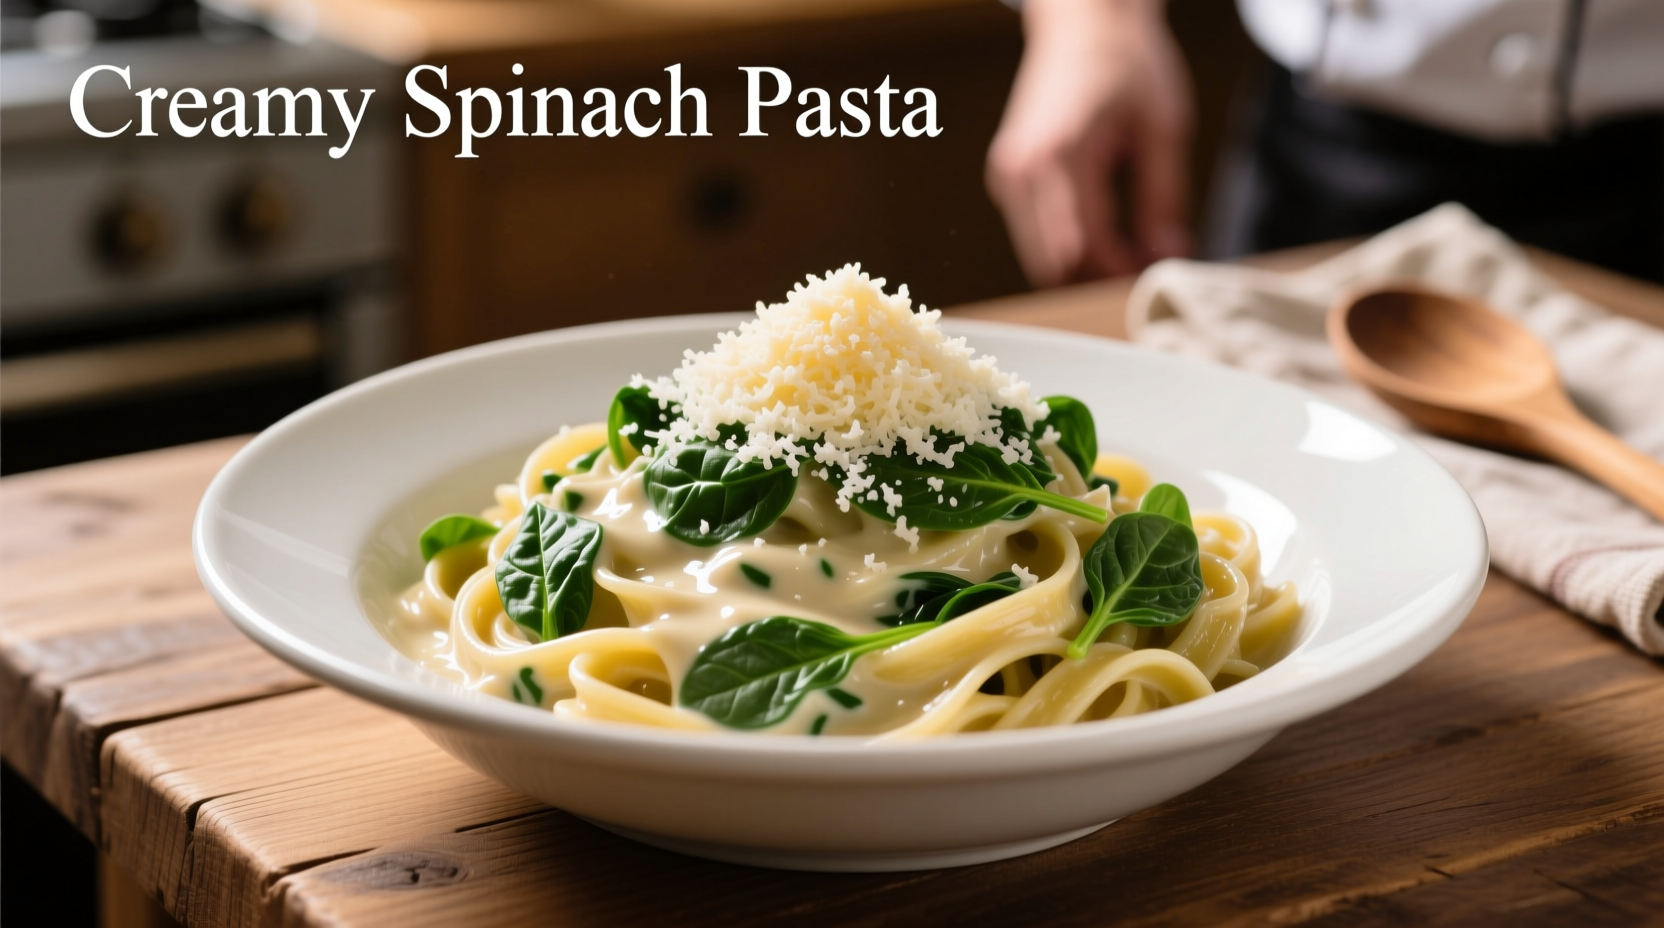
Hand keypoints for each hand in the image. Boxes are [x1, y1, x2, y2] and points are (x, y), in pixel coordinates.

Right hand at [986, 0, 1193, 285]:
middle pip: (1056, 263)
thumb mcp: (1162, 126)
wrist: (1079, 22)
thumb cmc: (1122, 58)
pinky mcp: (1008, 179)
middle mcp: (1019, 169)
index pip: (1084, 245)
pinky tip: (1109, 234)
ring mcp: (1007, 176)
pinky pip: (1037, 236)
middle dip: (1102, 276)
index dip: (1122, 272)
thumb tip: (1167, 253)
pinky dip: (1070, 246)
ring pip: (1042, 257)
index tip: (1159, 272)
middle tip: (1149, 266)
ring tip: (1134, 251)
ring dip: (1085, 266)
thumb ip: (1164, 197)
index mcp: (1057, 153)